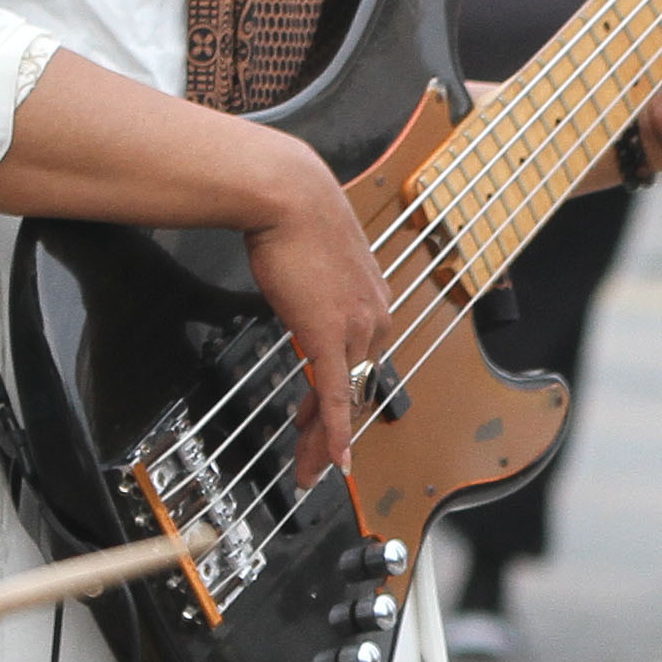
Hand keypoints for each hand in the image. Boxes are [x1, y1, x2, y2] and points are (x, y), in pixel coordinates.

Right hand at [242, 136, 397, 481]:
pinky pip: (333, 394)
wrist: (287, 194)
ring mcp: (356, 327)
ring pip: (343, 398)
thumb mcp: (315, 258)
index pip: (362, 362)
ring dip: (322, 439)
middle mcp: (374, 316)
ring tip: (309, 468)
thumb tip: (304, 293)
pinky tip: (331, 459)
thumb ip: (319, 286)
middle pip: (356, 388)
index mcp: (373, 299)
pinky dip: (333, 432)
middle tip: (317, 460)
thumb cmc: (294, 214)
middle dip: (331, 430)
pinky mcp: (330, 334)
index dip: (343, 398)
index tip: (326, 418)